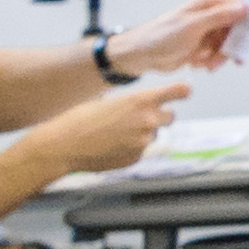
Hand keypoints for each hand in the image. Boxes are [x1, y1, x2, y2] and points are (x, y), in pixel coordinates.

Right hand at [35, 73, 196, 176]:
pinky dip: (130, 147)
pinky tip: (109, 145)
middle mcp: (148, 121)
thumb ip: (131, 104)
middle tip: (137, 117)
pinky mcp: (137, 157)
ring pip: (151, 135)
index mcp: (141, 101)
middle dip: (158, 116)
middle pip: (170, 117)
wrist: (63, 145)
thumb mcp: (108, 101)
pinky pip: (140, 150)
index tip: (185, 92)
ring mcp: (144, 142)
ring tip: (113, 133)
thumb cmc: (79, 119)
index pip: (177, 92)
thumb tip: (140, 105)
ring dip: (140, 133)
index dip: (181, 91)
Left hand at [121, 0, 248, 72]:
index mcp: (209, 2)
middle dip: (232, 46)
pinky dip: (211, 61)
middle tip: (226, 56)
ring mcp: (208, 30)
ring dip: (220, 57)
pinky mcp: (205, 45)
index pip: (241, 8)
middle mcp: (211, 14)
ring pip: (230, 45)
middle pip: (238, 29)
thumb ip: (219, 16)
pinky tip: (198, 62)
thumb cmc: (159, 36)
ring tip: (206, 62)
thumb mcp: (193, 25)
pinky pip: (220, 54)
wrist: (142, 55)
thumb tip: (243, 8)